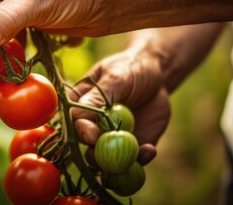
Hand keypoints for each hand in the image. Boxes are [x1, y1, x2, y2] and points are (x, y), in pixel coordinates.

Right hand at [69, 49, 170, 164]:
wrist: (157, 74)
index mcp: (80, 107)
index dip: (82, 132)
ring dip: (120, 164)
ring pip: (109, 160)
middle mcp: (93, 126)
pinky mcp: (133, 145)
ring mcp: (112, 138)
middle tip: (113, 156)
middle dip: (99, 156)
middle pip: (88, 147)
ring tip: (136, 154)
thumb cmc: (130, 69)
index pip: (75, 124)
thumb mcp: (115, 78)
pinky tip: (150, 150)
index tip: (93, 135)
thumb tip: (76, 115)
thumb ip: (97, 97)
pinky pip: (134, 159)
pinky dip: (141, 159)